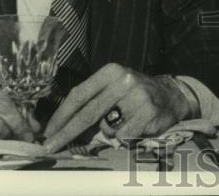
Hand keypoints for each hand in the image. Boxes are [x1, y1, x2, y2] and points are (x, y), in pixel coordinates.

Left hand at [42, 64, 194, 152]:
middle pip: (87, 113)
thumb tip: (60, 128)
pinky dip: (126, 137)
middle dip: (66, 133)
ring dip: (111, 132)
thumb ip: (91, 102)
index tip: (47, 132)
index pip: (79, 95)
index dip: (61, 116)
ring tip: (125, 121)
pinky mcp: (149, 111)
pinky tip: (137, 125)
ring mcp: (137, 95)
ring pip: (107, 128)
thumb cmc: (133, 95)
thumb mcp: (112, 89)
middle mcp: (123, 80)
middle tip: (50, 147)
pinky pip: (124, 136)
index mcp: (110, 71)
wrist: (171, 95)